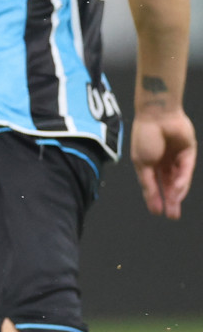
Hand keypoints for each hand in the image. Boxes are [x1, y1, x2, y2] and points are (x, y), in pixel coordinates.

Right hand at [132, 104, 195, 220]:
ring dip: (176, 193)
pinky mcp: (189, 152)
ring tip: (174, 206)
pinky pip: (186, 169)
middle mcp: (165, 162)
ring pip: (178, 179)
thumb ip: (149, 182)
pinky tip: (178, 190)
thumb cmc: (145, 137)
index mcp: (150, 164)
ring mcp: (177, 157)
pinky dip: (182, 180)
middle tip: (172, 215)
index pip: (154, 185)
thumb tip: (152, 198)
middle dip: (170, 200)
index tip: (157, 212)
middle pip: (168, 185)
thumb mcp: (142, 163)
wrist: (157, 116)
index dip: (155, 199)